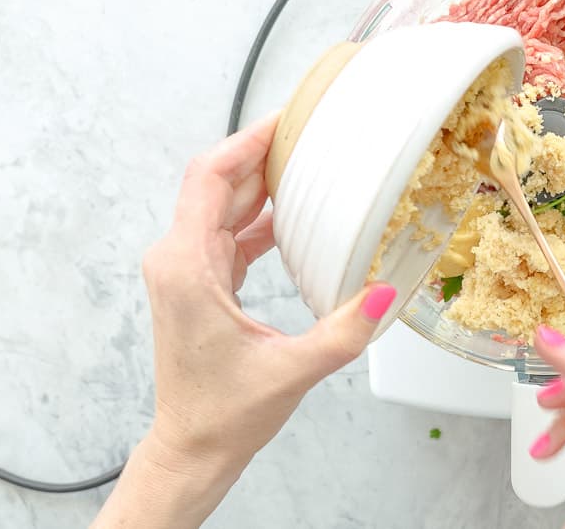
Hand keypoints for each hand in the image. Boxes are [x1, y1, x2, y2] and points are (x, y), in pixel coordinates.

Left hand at [93, 113, 395, 528]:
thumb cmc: (224, 414)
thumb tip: (386, 291)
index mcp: (186, 267)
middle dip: (261, 152)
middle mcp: (178, 260)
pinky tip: (294, 209)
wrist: (192, 448)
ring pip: (222, 204)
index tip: (284, 118)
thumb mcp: (291, 371)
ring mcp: (186, 270)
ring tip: (307, 160)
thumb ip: (342, 331)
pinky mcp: (200, 282)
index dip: (246, 141)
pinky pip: (229, 231)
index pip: (210, 178)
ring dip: (261, 181)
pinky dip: (260, 214)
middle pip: (216, 182)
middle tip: (309, 130)